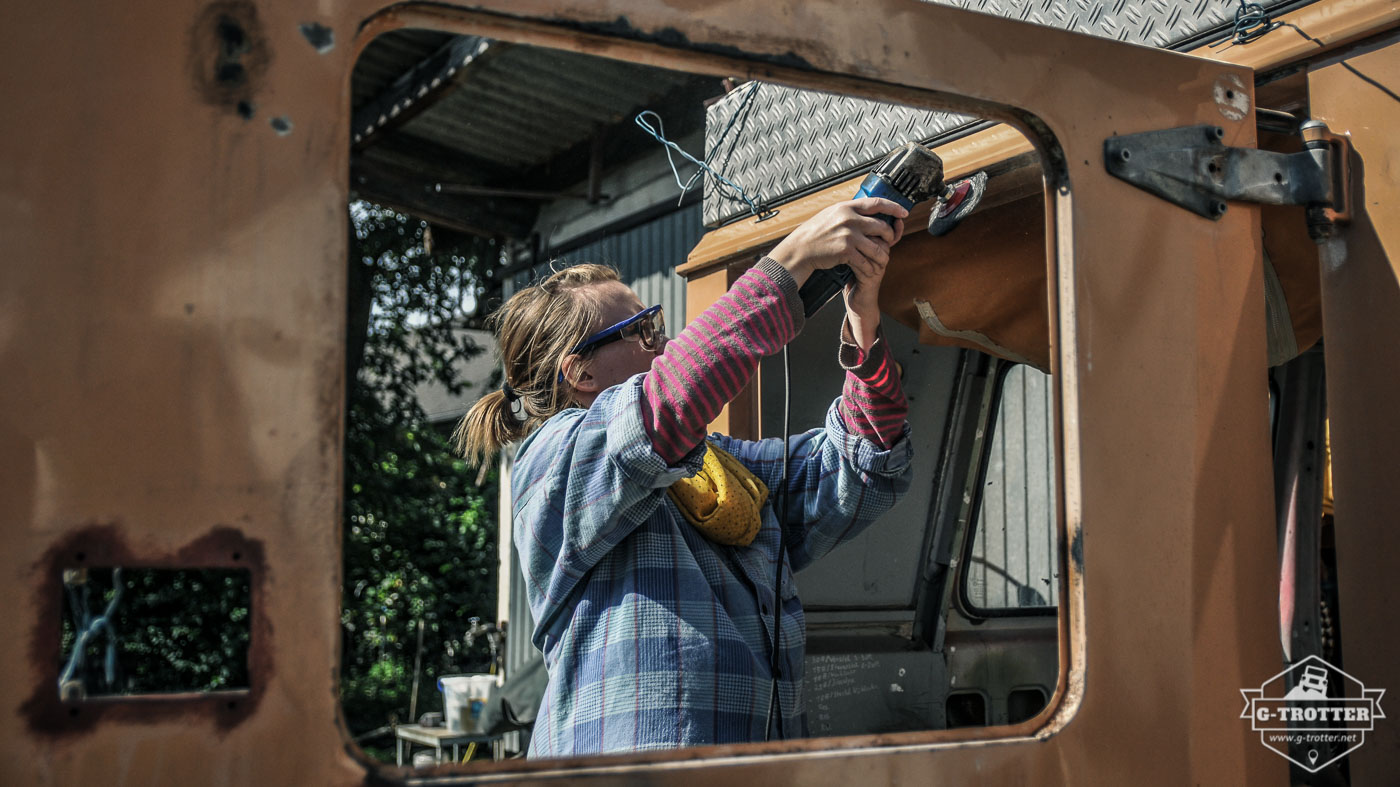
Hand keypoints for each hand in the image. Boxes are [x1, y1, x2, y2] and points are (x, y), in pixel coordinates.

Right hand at [767, 198, 906, 287]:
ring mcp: (848, 235)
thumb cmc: (814, 233)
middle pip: (881, 226)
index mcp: (847, 207)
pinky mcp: (846, 251)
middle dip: (890, 236)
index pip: (877, 203)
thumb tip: (865, 208)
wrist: (801, 249)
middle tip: (890, 241)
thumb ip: (849, 211)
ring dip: (883, 254)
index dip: (893, 207)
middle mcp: (849, 219)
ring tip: (883, 258)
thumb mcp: (831, 214)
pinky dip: (870, 266)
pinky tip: (871, 269)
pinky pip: (866, 260)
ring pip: (877, 246)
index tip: (903, 212)